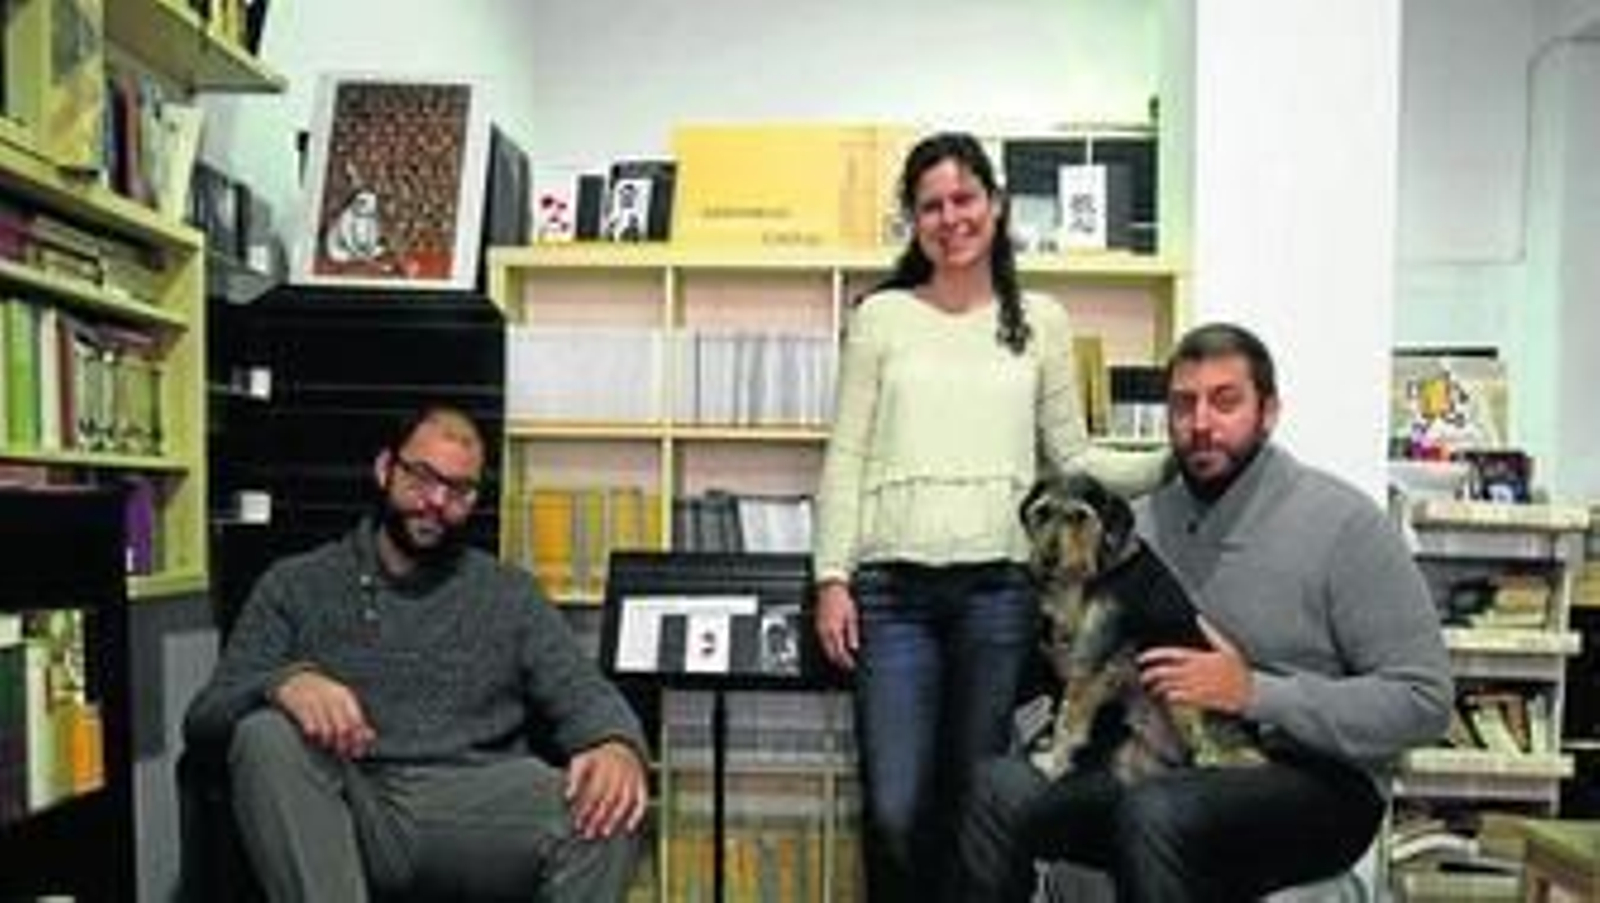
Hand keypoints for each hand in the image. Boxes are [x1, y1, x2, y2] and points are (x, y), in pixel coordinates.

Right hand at [271, 669, 376, 758]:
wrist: (296, 679)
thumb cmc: (323, 695)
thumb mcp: (341, 702)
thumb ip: (356, 719)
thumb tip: (371, 737)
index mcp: (345, 697)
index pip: (357, 722)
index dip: (359, 740)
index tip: (358, 753)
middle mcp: (332, 698)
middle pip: (344, 728)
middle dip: (344, 745)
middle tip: (342, 754)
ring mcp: (316, 701)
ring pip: (327, 730)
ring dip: (329, 743)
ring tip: (327, 746)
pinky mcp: (299, 706)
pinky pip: (310, 727)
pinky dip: (314, 737)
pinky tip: (314, 738)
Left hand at [566, 741, 647, 839]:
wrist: (621, 748)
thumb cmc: (598, 759)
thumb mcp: (582, 760)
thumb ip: (574, 777)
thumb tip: (568, 795)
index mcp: (603, 765)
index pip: (594, 791)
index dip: (586, 808)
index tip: (578, 822)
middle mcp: (620, 771)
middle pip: (608, 798)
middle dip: (597, 817)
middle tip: (588, 832)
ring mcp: (633, 778)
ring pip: (625, 801)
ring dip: (614, 819)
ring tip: (604, 832)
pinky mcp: (642, 784)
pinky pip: (642, 801)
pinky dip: (637, 815)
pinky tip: (629, 827)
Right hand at [814, 582, 858, 670]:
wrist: (830, 589)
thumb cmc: (842, 600)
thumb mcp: (852, 616)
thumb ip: (852, 633)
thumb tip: (854, 647)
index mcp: (835, 629)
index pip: (839, 651)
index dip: (845, 661)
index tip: (851, 666)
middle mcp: (825, 631)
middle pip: (831, 652)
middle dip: (839, 661)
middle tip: (847, 666)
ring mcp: (820, 628)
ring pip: (825, 648)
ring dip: (832, 656)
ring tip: (840, 661)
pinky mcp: (818, 625)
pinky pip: (821, 641)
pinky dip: (827, 648)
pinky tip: (832, 649)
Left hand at [1136, 617, 1252, 714]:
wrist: (1249, 692)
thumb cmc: (1238, 670)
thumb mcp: (1227, 647)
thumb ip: (1212, 632)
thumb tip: (1201, 618)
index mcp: (1198, 658)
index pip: (1169, 654)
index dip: (1153, 655)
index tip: (1141, 658)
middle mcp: (1193, 672)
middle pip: (1164, 672)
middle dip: (1149, 674)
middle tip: (1143, 676)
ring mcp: (1194, 687)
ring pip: (1167, 686)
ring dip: (1156, 687)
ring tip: (1151, 687)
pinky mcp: (1198, 699)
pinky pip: (1177, 698)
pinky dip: (1168, 697)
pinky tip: (1166, 695)